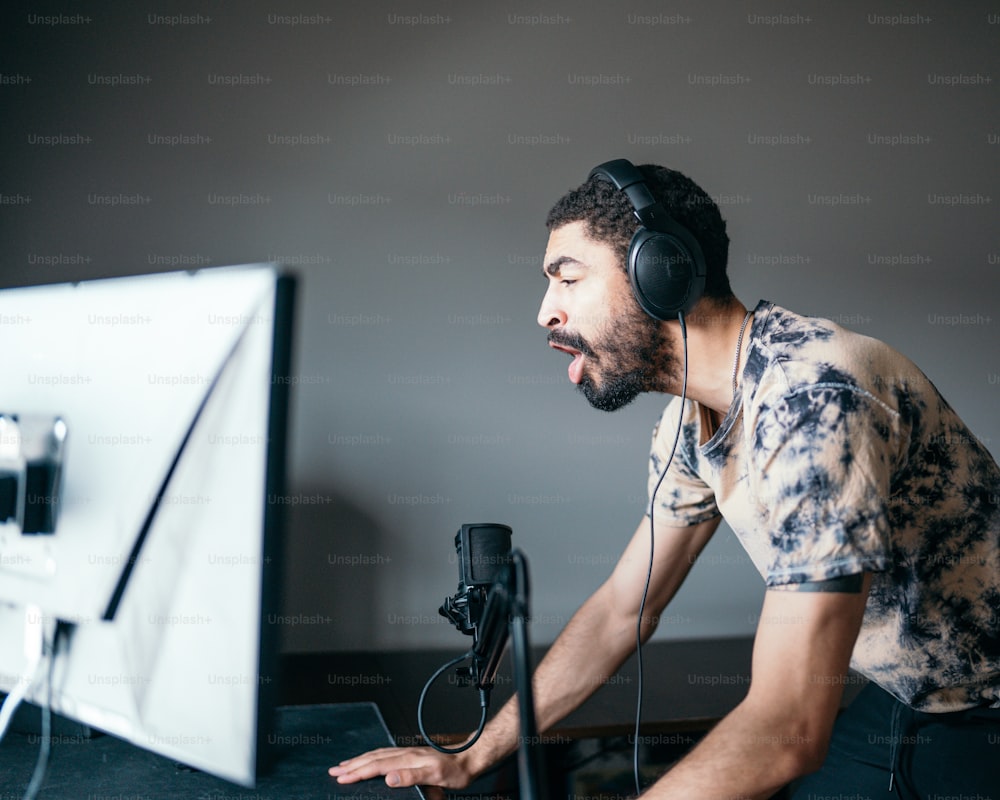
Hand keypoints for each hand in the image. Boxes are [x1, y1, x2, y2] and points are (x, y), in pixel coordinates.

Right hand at [329, 746, 473, 792]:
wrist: (469, 759)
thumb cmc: (455, 771)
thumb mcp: (436, 777)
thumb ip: (412, 777)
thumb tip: (389, 778)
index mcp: (407, 760)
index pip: (376, 766)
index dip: (357, 772)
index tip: (341, 777)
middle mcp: (405, 753)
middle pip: (372, 758)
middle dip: (352, 765)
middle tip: (333, 771)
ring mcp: (407, 753)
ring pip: (377, 754)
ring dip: (359, 759)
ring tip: (345, 764)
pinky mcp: (411, 754)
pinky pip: (385, 753)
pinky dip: (372, 756)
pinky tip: (370, 758)